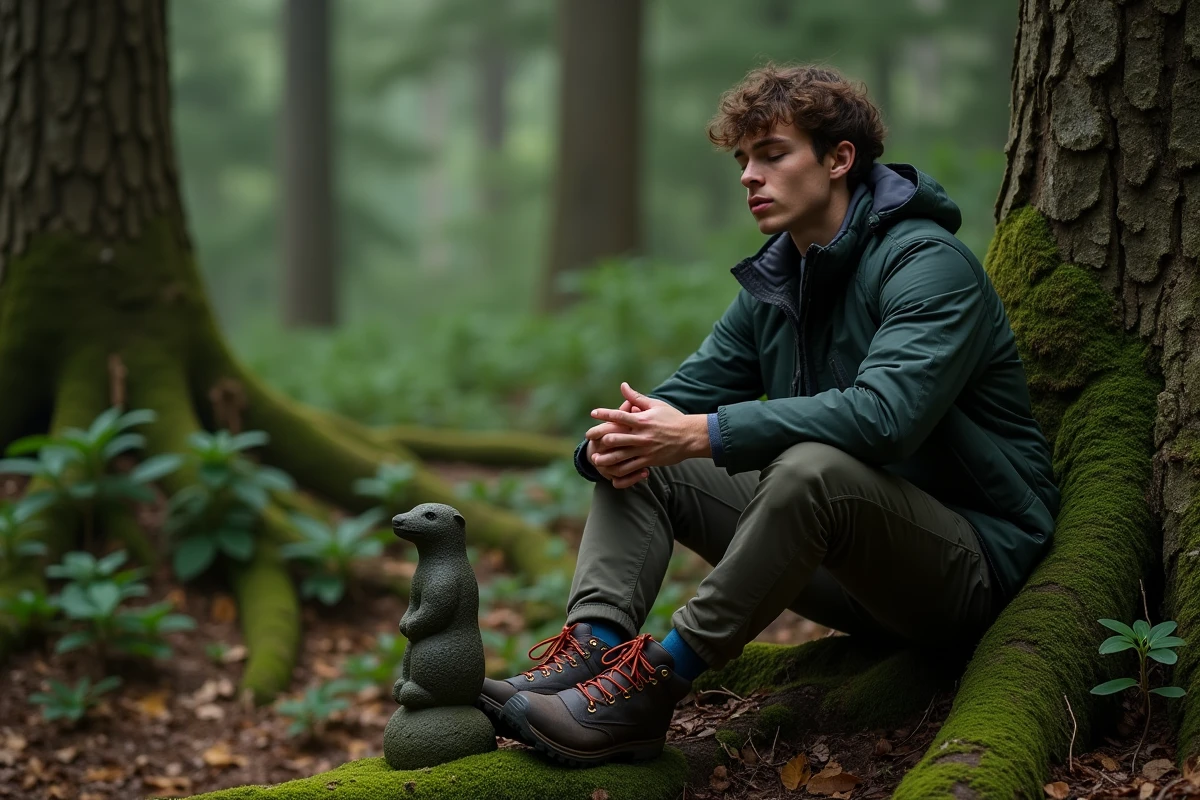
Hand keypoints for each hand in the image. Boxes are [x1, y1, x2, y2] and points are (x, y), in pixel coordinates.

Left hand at [586, 382, 709, 488]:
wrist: (691, 437)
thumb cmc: (673, 418)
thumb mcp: (655, 405)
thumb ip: (636, 398)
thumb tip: (623, 386)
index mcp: (642, 420)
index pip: (619, 415)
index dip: (604, 414)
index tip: (593, 413)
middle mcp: (641, 435)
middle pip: (614, 437)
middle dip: (599, 438)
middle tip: (589, 438)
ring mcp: (645, 450)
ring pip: (620, 456)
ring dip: (606, 458)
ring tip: (595, 459)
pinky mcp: (649, 461)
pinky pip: (631, 469)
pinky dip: (620, 472)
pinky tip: (611, 473)